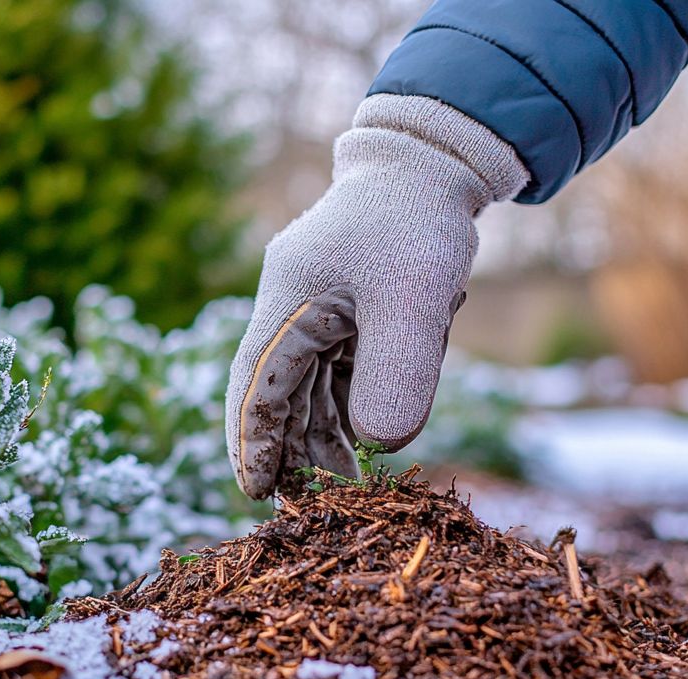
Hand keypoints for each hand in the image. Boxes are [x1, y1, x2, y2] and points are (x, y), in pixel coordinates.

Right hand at [225, 95, 525, 498]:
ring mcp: (318, 310)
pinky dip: (347, 408)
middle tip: (303, 505)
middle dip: (288, 448)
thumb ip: (397, 371)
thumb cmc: (418, 224)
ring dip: (321, 435)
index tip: (256, 491)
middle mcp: (291, 308)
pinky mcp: (346, 312)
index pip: (255, 386)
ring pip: (309, 387)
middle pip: (277, 393)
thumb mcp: (415, 301)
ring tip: (339, 485)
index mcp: (288, 301)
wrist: (435, 165)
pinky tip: (362, 442)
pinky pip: (338, 371)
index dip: (253, 441)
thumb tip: (379, 444)